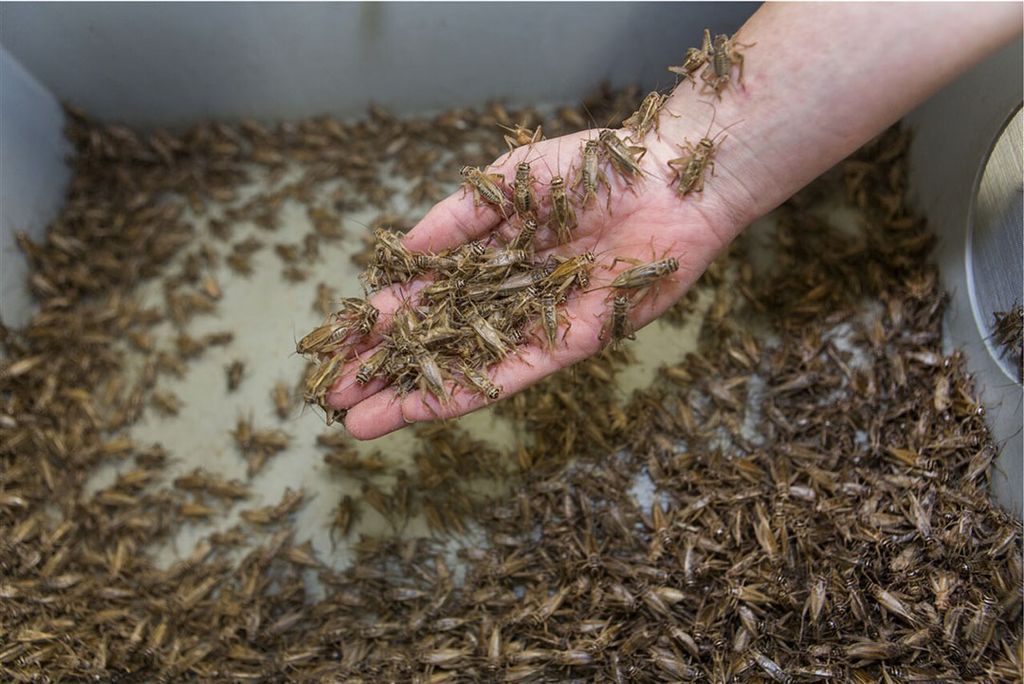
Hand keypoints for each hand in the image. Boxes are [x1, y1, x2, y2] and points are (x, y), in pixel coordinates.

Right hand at [328, 121, 741, 439]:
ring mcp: (536, 325)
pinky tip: (422, 411)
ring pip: (463, 368)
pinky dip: (464, 392)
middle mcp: (507, 299)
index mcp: (490, 258)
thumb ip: (455, 219)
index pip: (423, 298)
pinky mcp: (570, 344)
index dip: (381, 323)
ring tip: (358, 420)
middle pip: (435, 342)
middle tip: (332, 395)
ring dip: (411, 396)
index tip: (338, 344)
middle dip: (384, 369)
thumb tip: (402, 253)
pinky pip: (510, 374)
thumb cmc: (595, 168)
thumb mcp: (507, 183)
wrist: (669, 182)